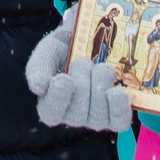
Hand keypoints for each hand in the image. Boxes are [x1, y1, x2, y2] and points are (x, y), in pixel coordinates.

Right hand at [29, 10, 132, 133]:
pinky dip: (119, 107)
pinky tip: (118, 91)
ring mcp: (96, 118)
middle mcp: (74, 116)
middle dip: (82, 86)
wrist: (93, 37)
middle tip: (83, 62)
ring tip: (102, 68)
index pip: (51, 114)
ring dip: (100, 91)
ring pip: (97, 118)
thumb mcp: (49, 50)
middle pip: (77, 116)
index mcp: (52, 104)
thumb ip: (40, 66)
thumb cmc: (66, 47)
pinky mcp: (117, 115)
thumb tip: (39, 87)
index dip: (58, 100)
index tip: (64, 79)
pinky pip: (119, 121)